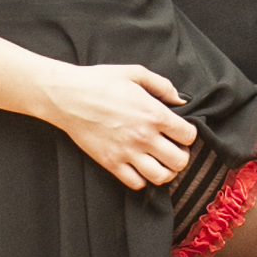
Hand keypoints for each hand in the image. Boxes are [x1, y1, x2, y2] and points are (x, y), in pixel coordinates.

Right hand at [40, 63, 195, 191]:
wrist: (68, 96)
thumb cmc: (100, 82)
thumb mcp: (135, 73)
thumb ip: (163, 85)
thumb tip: (181, 100)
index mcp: (154, 114)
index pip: (189, 136)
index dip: (188, 134)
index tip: (180, 132)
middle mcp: (144, 136)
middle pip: (180, 161)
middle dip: (181, 156)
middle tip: (172, 150)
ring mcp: (127, 152)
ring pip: (161, 177)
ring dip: (165, 171)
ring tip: (159, 162)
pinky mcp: (111, 163)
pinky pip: (136, 183)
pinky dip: (142, 179)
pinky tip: (139, 168)